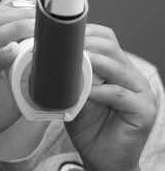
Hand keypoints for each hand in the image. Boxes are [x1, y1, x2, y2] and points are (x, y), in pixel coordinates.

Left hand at [65, 24, 156, 170]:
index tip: (61, 34)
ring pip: (117, 67)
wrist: (102, 158)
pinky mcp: (144, 111)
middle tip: (63, 46)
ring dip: (92, 62)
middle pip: (112, 48)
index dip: (85, 33)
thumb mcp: (75, 96)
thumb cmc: (88, 127)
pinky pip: (120, 95)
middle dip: (86, 44)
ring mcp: (142, 93)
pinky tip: (84, 91)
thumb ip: (69, 78)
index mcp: (118, 69)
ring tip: (71, 61)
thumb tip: (47, 60)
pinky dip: (99, 91)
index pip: (106, 39)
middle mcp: (132, 77)